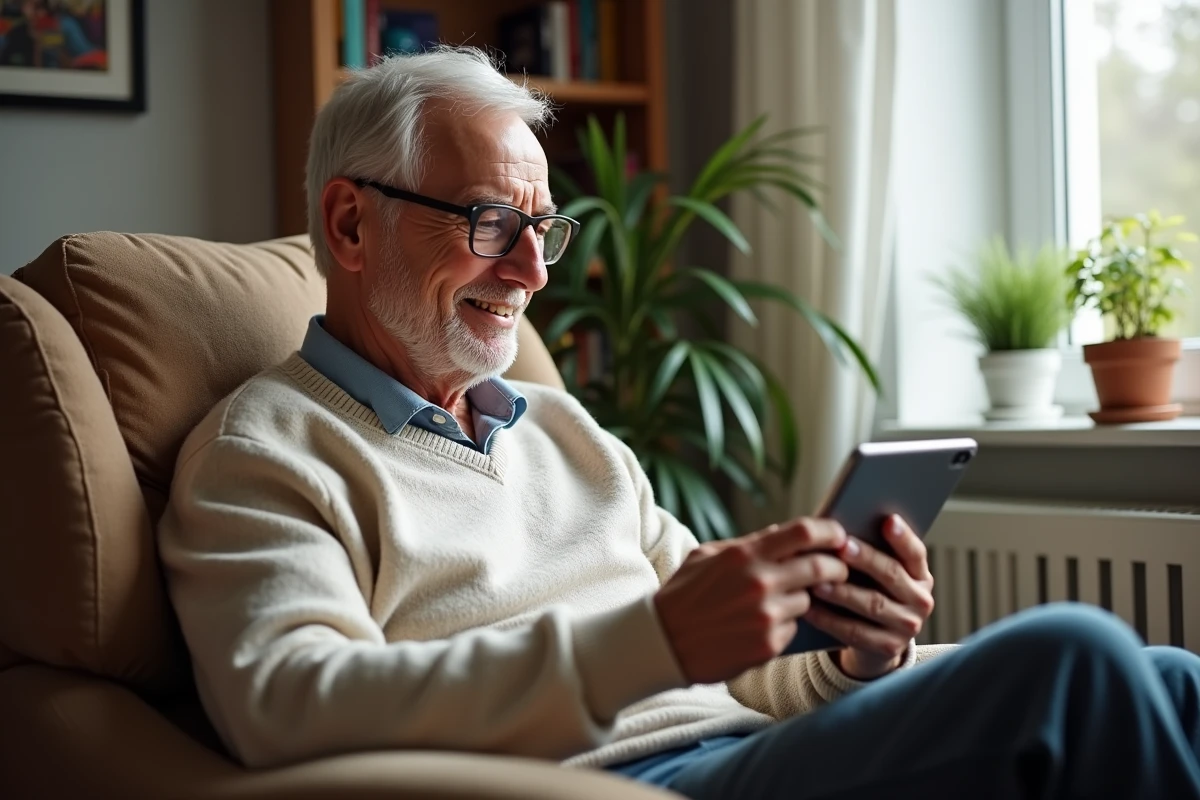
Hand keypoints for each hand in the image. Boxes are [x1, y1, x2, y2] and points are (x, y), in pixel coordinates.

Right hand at [655, 518, 849, 683]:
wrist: (662, 643)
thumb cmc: (683, 595)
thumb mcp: (707, 556)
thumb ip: (747, 544)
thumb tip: (782, 533)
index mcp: (744, 555)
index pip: (803, 532)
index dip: (829, 531)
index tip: (839, 534)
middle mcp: (760, 583)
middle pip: (820, 567)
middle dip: (836, 566)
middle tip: (838, 568)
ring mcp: (766, 616)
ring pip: (808, 601)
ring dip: (803, 599)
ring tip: (778, 602)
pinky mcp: (769, 646)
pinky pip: (794, 629)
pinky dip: (785, 626)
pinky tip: (761, 626)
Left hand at [803, 515, 934, 679]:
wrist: (874, 637)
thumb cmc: (867, 589)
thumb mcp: (873, 570)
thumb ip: (864, 549)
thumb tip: (836, 526)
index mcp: (919, 574)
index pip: (915, 552)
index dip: (903, 537)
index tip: (888, 520)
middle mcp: (920, 600)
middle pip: (892, 575)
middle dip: (866, 559)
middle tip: (842, 546)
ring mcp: (908, 626)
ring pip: (873, 604)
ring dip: (843, 592)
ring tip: (817, 581)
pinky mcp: (888, 647)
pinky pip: (856, 632)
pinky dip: (830, 620)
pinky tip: (810, 609)